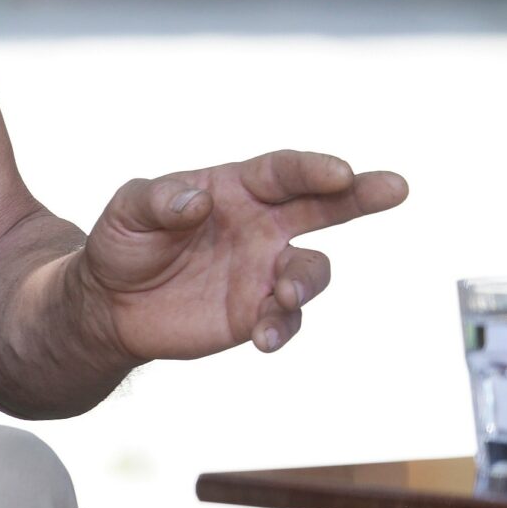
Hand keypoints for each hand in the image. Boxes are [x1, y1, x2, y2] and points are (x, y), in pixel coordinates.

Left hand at [77, 149, 407, 363]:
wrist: (112, 303)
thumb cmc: (124, 242)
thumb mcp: (127, 211)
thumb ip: (158, 200)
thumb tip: (197, 200)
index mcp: (235, 188)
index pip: (282, 171)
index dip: (312, 169)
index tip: (342, 172)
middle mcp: (261, 225)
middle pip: (323, 206)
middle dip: (362, 195)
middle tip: (395, 187)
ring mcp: (264, 270)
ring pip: (310, 270)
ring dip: (306, 281)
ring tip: (284, 293)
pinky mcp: (257, 312)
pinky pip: (286, 319)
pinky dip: (283, 326)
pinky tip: (264, 338)